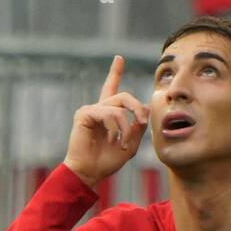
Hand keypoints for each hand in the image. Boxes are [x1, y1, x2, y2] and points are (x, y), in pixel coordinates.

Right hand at [62, 55, 148, 188]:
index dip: (115, 72)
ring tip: (122, 143)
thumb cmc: (106, 162)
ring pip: (119, 107)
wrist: (89, 172)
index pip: (112, 89)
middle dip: (137, 107)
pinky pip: (109, 114)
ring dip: (126, 127)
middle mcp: (98, 109)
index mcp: (108, 114)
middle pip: (124, 96)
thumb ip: (137, 128)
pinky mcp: (84, 114)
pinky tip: (111, 140)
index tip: (119, 58)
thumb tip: (146, 109)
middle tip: (142, 121)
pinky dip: (115, 128)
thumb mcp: (129, 145)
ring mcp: (90, 110)